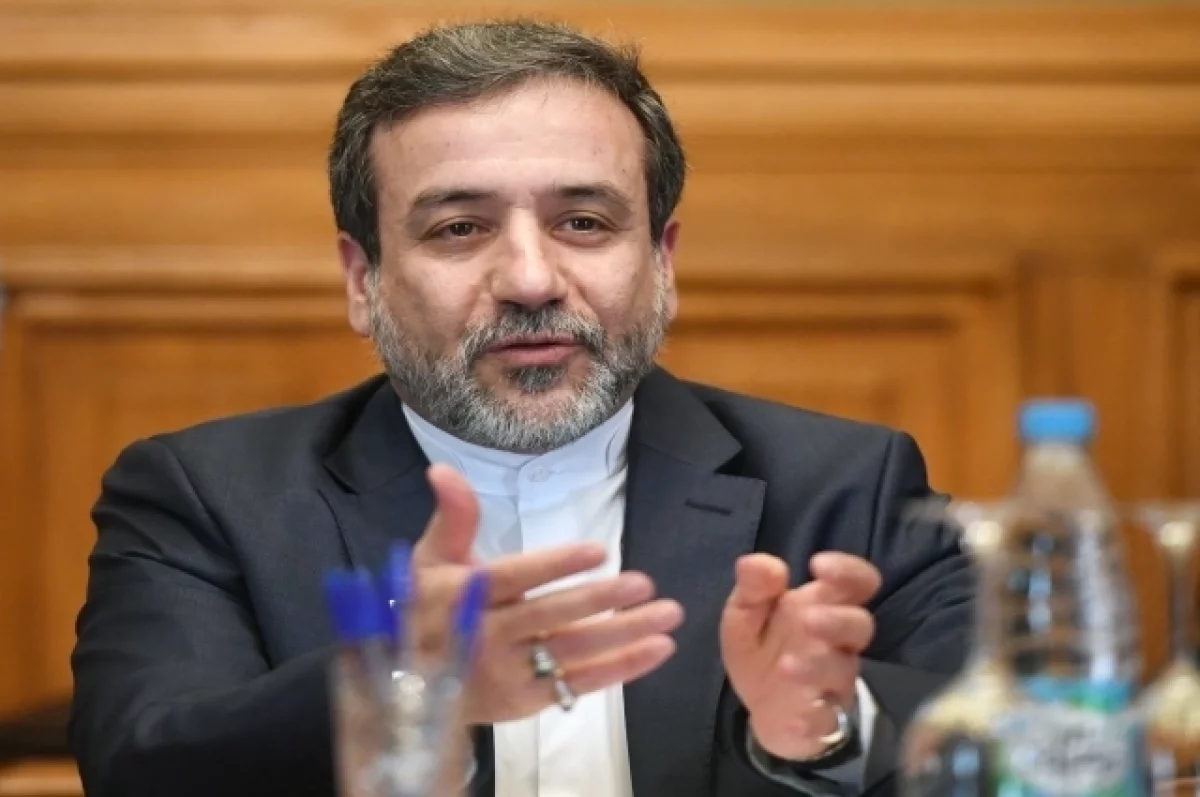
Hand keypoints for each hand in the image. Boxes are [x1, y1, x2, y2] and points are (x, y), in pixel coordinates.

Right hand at [410, 463, 683, 724]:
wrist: (408, 685)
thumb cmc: (428, 609)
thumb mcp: (432, 559)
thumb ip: (453, 516)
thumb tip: (444, 470)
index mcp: (462, 596)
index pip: (512, 578)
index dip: (554, 565)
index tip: (597, 551)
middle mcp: (486, 636)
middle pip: (549, 616)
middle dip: (599, 600)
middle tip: (644, 584)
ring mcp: (507, 673)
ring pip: (572, 651)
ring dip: (624, 635)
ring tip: (667, 616)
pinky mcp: (524, 702)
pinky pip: (578, 683)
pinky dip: (620, 668)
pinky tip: (656, 649)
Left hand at [720, 551, 880, 760]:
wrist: (759, 705)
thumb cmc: (761, 646)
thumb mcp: (744, 612)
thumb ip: (753, 587)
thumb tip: (762, 564)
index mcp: (822, 605)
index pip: (857, 581)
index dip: (848, 570)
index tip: (817, 565)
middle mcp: (837, 642)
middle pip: (859, 625)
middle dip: (837, 620)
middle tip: (807, 619)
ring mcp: (833, 681)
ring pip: (844, 671)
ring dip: (818, 667)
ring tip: (786, 665)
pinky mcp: (823, 718)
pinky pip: (829, 719)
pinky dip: (814, 718)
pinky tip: (796, 716)